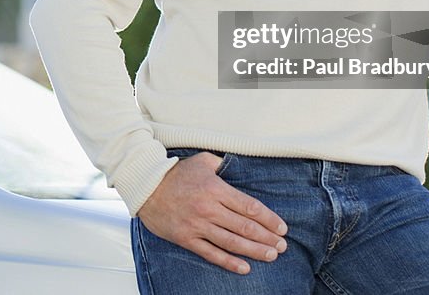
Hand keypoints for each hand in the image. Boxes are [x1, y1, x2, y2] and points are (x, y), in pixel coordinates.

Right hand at [136, 151, 287, 274]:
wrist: (146, 187)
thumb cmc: (175, 173)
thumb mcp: (202, 160)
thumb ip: (222, 164)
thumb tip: (238, 167)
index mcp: (215, 188)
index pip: (249, 207)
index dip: (269, 219)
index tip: (282, 228)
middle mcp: (209, 209)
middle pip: (245, 227)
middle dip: (267, 238)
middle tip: (282, 246)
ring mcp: (197, 225)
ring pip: (232, 242)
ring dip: (255, 251)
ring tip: (271, 256)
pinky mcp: (186, 238)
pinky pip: (211, 253)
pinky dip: (229, 262)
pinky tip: (245, 267)